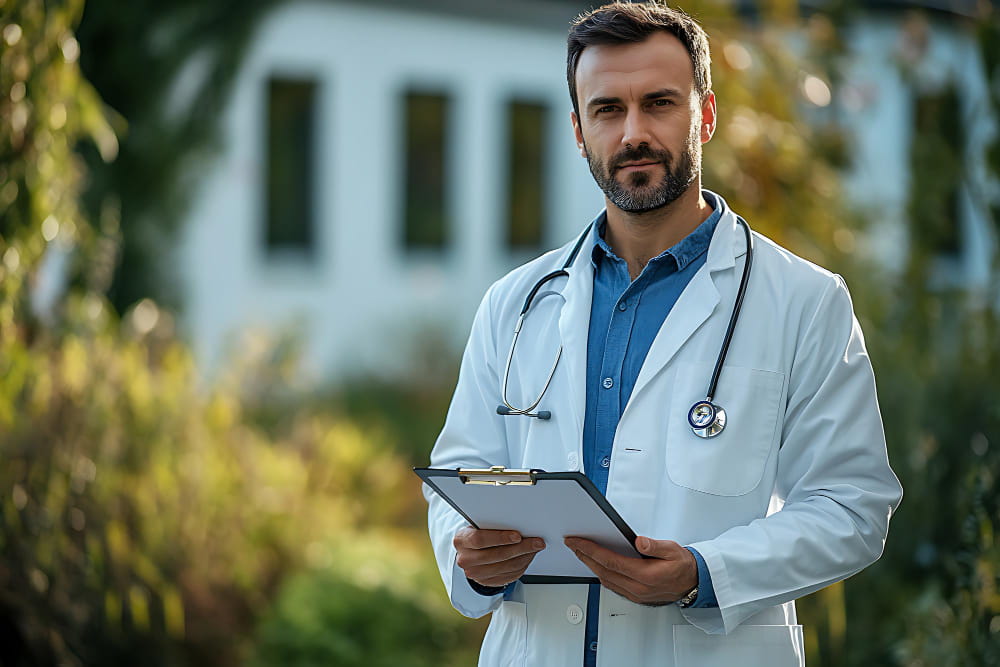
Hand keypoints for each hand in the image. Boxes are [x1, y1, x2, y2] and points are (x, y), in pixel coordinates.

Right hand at [454, 527, 545, 587]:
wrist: (470, 552)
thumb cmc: (476, 534)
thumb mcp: (478, 525)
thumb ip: (491, 524)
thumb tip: (517, 522)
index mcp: (461, 541)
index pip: (480, 540)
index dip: (500, 538)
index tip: (517, 535)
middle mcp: (466, 559)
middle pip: (496, 555)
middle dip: (520, 548)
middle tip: (535, 542)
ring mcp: (476, 573)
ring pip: (506, 567)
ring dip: (524, 556)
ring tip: (535, 547)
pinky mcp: (488, 582)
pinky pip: (509, 575)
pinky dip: (522, 565)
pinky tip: (527, 556)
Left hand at [564, 535, 697, 605]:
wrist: (694, 583)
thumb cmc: (683, 566)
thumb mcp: (673, 550)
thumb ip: (655, 546)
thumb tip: (640, 542)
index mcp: (645, 575)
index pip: (610, 561)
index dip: (591, 550)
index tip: (578, 542)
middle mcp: (638, 588)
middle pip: (603, 571)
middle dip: (585, 556)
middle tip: (573, 544)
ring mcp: (636, 594)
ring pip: (606, 580)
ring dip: (591, 566)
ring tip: (581, 552)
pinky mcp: (636, 596)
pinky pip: (613, 586)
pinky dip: (601, 574)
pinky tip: (597, 566)